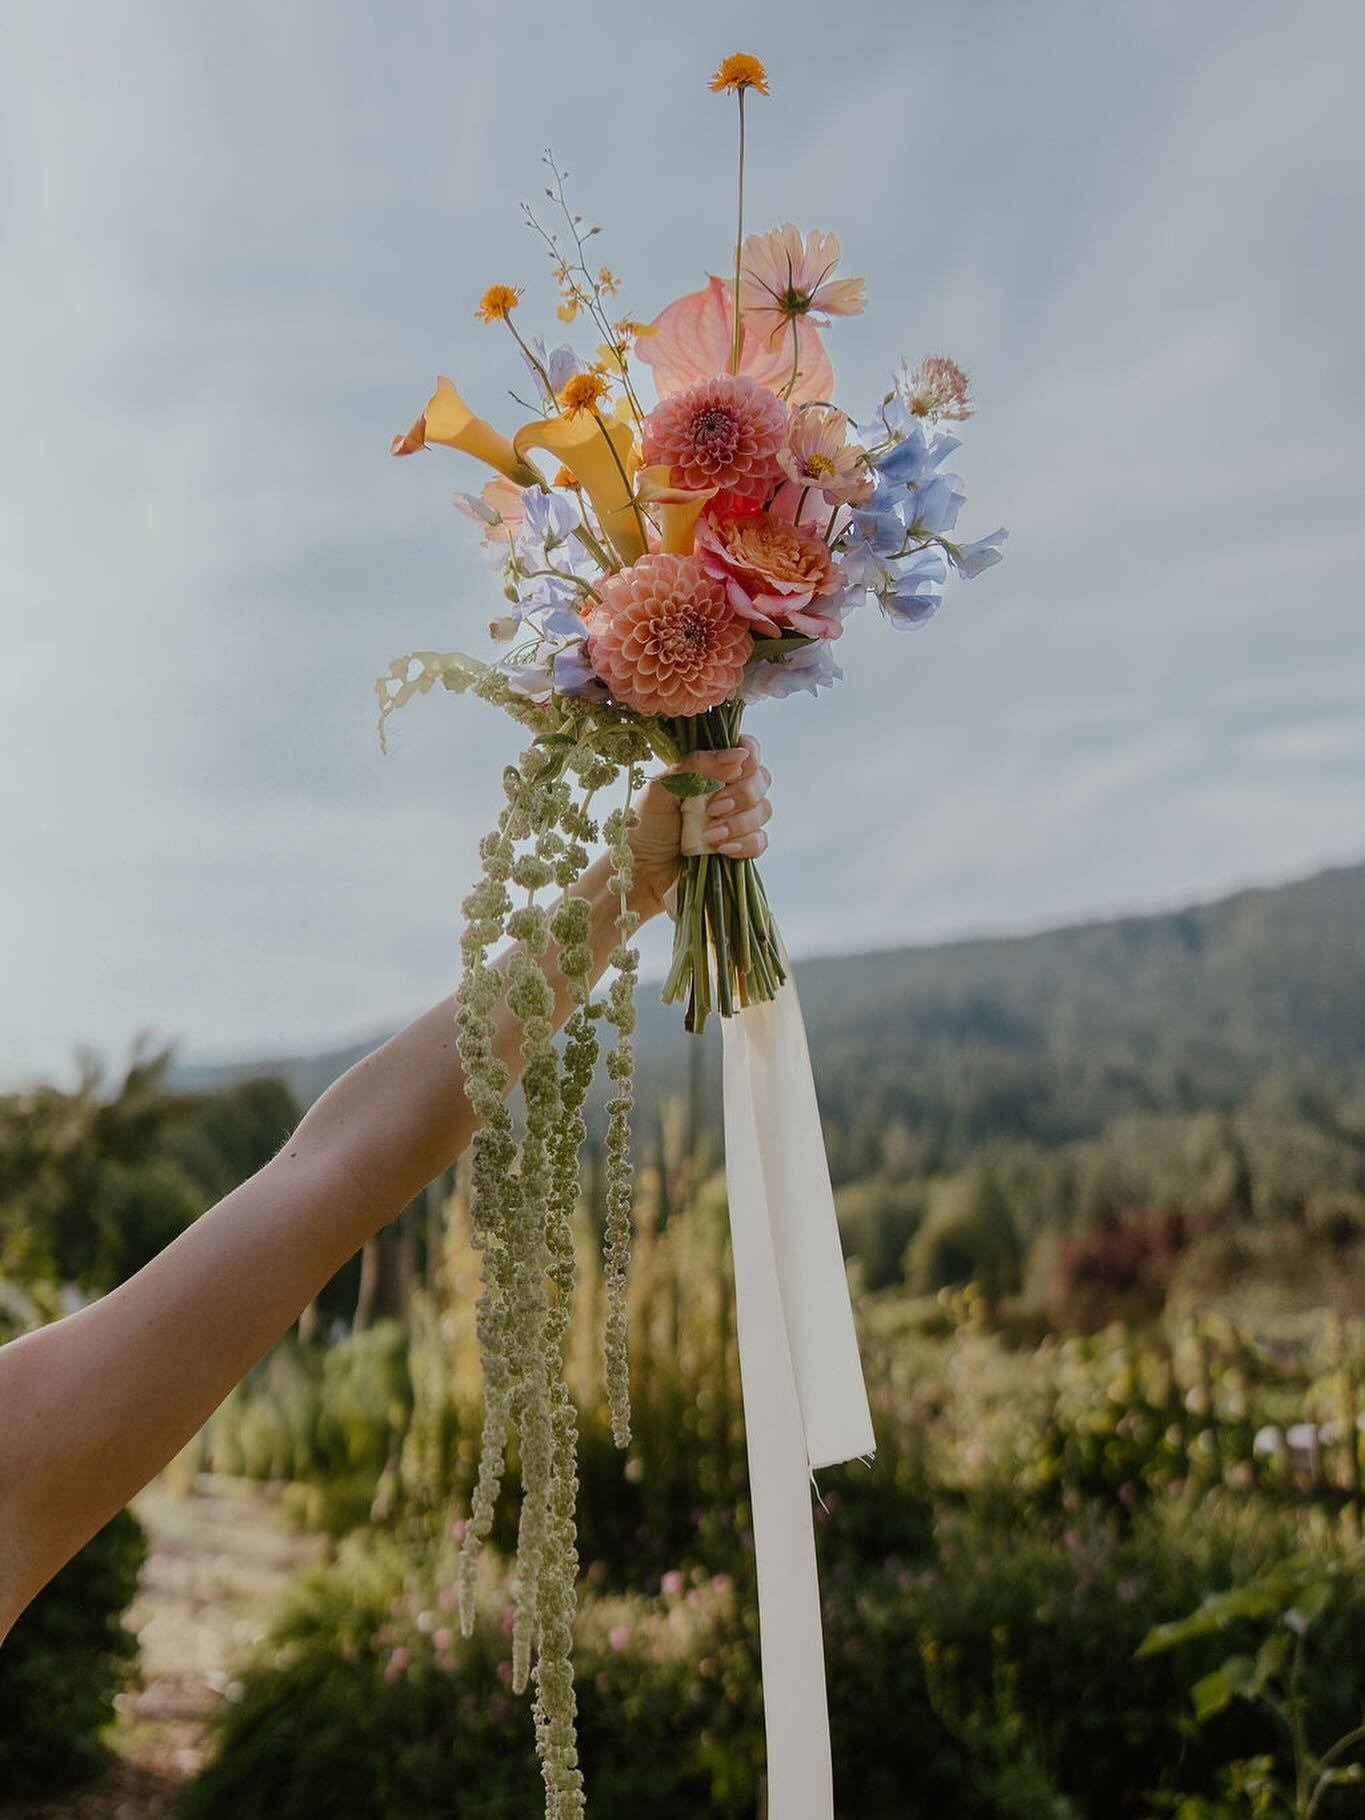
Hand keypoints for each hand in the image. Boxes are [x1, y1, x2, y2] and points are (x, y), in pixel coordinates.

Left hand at [627, 736, 772, 919]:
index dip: (749, 756)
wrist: (641, 868)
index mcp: (710, 769)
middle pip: (761, 779)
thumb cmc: (646, 824)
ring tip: (708, 836)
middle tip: (712, 809)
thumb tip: (737, 757)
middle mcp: (728, 789)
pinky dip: (745, 844)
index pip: (747, 750)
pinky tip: (723, 849)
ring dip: (738, 823)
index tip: (734, 770)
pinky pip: (760, 841)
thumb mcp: (662, 789)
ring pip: (763, 810)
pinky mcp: (740, 846)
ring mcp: (737, 818)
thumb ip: (696, 767)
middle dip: (741, 795)